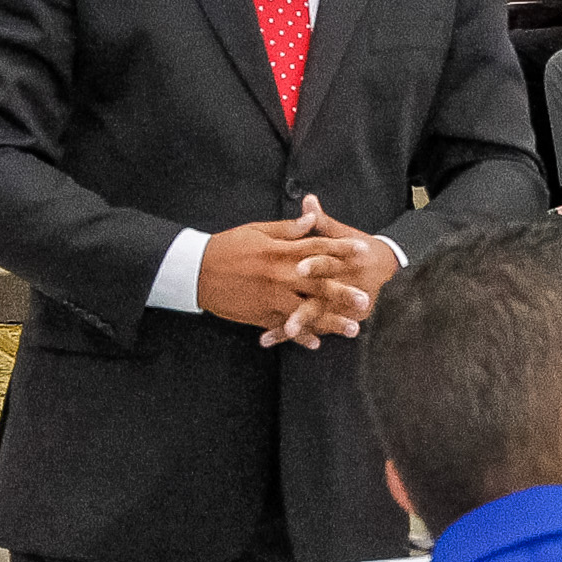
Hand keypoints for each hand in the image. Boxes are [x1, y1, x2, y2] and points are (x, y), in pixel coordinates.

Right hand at [194, 215, 366, 333]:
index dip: (343, 249)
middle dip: (343, 293)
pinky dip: (300, 335)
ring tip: (352, 329)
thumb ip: (287, 229)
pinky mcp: (259, 314)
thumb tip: (312, 218)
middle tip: (366, 300)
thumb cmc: (228, 246)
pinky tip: (317, 342)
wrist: (196, 270)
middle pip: (317, 284)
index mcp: (279, 251)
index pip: (318, 247)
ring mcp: (270, 298)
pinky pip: (285, 327)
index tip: (365, 251)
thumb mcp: (257, 231)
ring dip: (330, 321)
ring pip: (305, 311)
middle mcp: (278, 275)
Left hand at [258, 195, 403, 348]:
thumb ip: (322, 222)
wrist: (390, 270)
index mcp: (346, 260)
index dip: (316, 264)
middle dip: (307, 310)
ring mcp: (346, 305)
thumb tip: (308, 200)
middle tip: (289, 320)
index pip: (330, 261)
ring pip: (321, 317)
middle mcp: (347, 285)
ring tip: (283, 331)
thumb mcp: (344, 235)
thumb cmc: (360, 249)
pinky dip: (298, 336)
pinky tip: (272, 338)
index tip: (300, 267)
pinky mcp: (343, 317)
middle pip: (326, 298)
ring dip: (301, 325)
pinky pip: (318, 328)